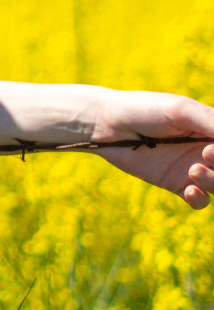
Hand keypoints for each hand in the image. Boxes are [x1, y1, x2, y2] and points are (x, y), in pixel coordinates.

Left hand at [88, 89, 213, 208]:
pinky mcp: (176, 183)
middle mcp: (205, 149)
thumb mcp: (180, 111)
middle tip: (205, 154)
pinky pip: (200, 200)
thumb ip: (211, 123)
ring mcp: (193, 167)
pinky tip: (190, 191)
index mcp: (210, 128)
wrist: (106, 125)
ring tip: (193, 171)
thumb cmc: (143, 110)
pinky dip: (200, 199)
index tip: (210, 147)